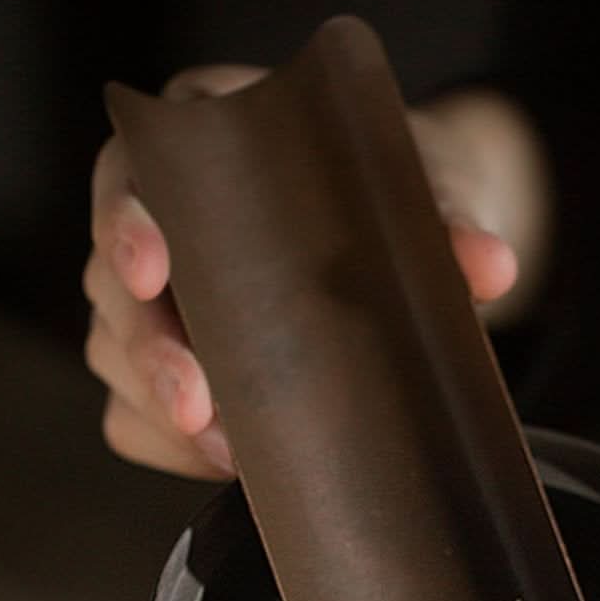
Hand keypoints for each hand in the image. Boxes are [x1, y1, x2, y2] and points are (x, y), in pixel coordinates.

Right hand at [84, 64, 525, 478]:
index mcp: (196, 139)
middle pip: (109, 280)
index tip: (152, 271)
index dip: (125, 222)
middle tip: (195, 404)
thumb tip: (490, 265)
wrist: (418, 235)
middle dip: (148, 349)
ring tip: (227, 448)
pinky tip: (225, 461)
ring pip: (113, 352)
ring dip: (158, 407)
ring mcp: (151, 295)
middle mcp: (157, 214)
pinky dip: (168, 445)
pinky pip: (131, 416)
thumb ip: (450, 219)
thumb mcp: (429, 185)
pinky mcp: (163, 364)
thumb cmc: (399, 188)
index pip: (127, 172)